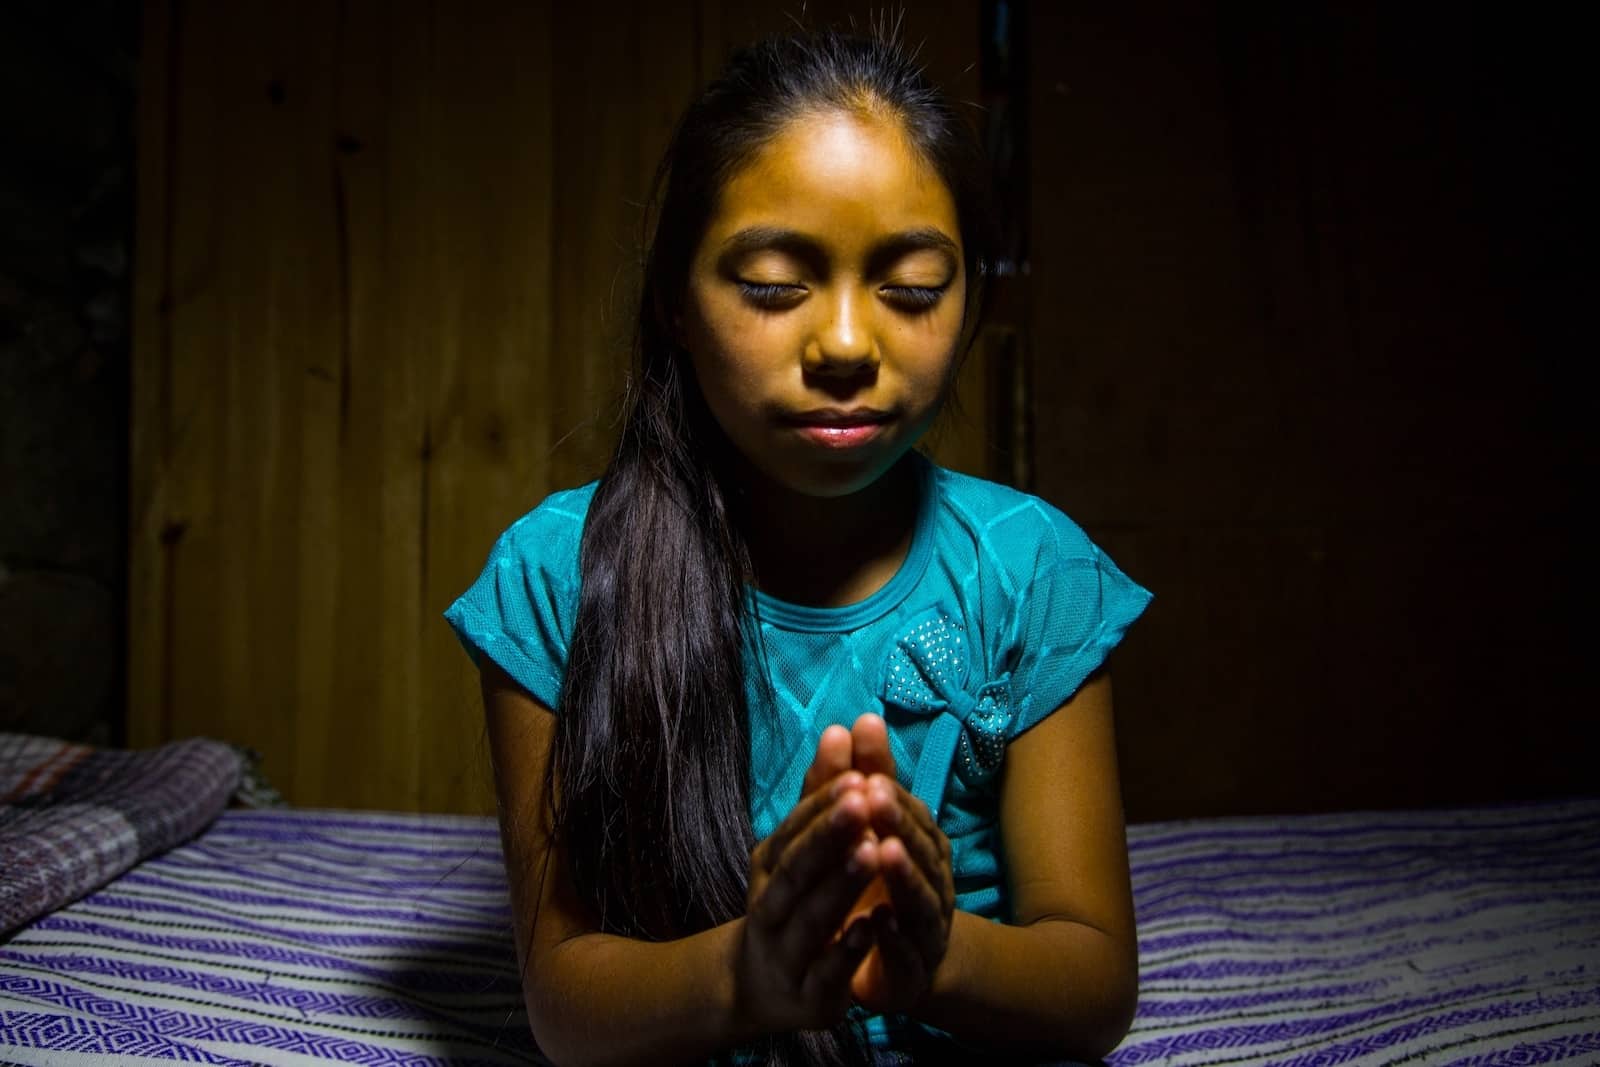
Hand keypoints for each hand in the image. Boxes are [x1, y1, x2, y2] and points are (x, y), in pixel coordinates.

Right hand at [737, 736, 879, 1031]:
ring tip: (871, 852)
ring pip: (811, 916)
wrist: (764, 986)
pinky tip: (871, 925)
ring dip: (840, 885)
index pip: (794, 830)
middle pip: (796, 869)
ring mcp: (786, 952)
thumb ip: (824, 793)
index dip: (824, 805)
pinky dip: (848, 948)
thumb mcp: (803, 848)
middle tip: (862, 802)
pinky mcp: (809, 994)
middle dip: (828, 836)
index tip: (857, 776)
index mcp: (769, 866)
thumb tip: (841, 728)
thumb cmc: (793, 901)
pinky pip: (827, 970)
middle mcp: (771, 906)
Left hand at [847, 715, 955, 1013]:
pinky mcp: (915, 968)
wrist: (904, 966)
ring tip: (882, 851)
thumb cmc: (881, 885)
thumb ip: (858, 781)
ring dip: (903, 874)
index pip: (912, 813)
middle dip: (898, 822)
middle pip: (921, 848)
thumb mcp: (865, 830)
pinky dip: (894, 937)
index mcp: (922, 845)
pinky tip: (878, 921)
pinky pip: (908, 951)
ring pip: (920, 897)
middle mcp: (933, 880)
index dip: (892, 794)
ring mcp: (928, 925)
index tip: (868, 773)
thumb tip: (860, 719)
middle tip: (874, 797)